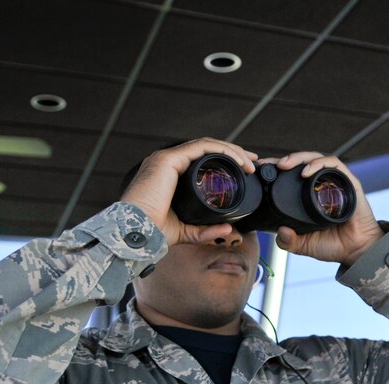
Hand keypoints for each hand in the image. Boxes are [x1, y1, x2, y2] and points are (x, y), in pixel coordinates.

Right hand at [120, 138, 257, 245]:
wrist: (136, 233)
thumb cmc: (153, 232)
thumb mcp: (186, 232)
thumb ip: (206, 231)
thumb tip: (229, 230)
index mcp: (170, 175)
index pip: (202, 160)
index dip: (225, 161)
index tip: (244, 170)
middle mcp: (168, 162)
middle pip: (207, 149)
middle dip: (233, 153)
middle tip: (252, 163)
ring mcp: (167, 158)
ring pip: (207, 145)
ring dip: (232, 150)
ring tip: (249, 162)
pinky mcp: (168, 160)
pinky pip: (202, 147)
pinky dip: (223, 150)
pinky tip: (238, 160)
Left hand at [271, 152, 383, 265]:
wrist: (356, 251)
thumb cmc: (334, 245)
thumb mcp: (304, 245)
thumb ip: (289, 241)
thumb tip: (280, 231)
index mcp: (310, 195)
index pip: (292, 175)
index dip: (276, 169)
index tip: (261, 169)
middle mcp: (322, 185)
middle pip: (302, 162)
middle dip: (284, 160)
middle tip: (269, 165)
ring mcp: (335, 182)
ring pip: (316, 158)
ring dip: (299, 158)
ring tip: (284, 165)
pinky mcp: (348, 182)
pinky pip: (333, 164)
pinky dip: (319, 164)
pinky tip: (306, 171)